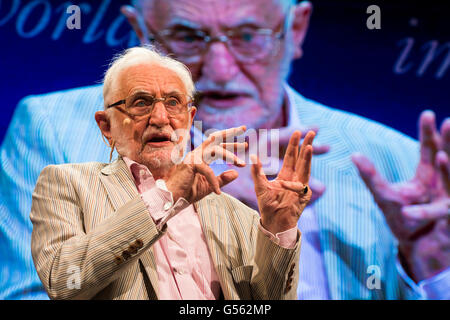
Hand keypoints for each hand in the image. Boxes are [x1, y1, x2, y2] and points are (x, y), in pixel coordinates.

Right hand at [166, 126, 246, 203]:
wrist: (172, 198)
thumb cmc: (188, 192)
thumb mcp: (210, 186)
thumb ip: (222, 179)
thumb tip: (236, 173)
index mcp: (201, 156)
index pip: (217, 144)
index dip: (230, 140)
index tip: (244, 139)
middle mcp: (197, 153)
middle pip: (216, 138)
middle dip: (230, 132)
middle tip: (244, 128)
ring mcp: (193, 157)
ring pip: (216, 150)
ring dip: (231, 156)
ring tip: (242, 164)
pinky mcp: (190, 164)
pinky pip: (208, 170)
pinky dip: (214, 182)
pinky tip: (217, 192)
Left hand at [221, 126, 327, 208]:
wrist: (273, 221)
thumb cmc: (267, 205)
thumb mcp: (260, 186)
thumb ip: (257, 171)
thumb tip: (253, 156)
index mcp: (286, 174)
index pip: (291, 156)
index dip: (294, 144)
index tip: (297, 132)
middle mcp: (295, 178)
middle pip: (302, 159)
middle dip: (306, 145)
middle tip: (312, 132)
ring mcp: (301, 187)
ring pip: (306, 169)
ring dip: (307, 158)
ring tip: (309, 146)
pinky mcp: (303, 197)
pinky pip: (299, 189)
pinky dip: (292, 186)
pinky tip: (286, 185)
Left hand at [352, 111, 449, 281]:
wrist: (416, 247)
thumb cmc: (403, 218)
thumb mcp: (384, 195)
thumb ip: (371, 176)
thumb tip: (353, 154)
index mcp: (427, 176)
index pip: (429, 149)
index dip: (429, 133)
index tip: (428, 114)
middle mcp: (441, 185)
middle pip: (447, 159)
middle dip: (449, 142)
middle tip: (449, 122)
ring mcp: (447, 201)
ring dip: (448, 170)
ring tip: (442, 156)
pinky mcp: (447, 221)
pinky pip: (440, 214)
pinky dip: (429, 211)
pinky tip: (413, 209)